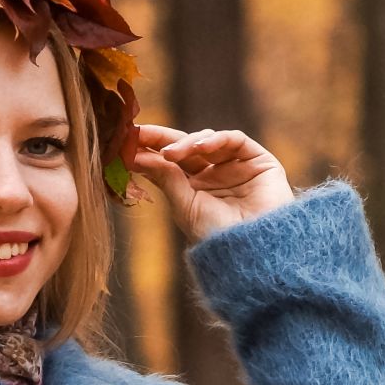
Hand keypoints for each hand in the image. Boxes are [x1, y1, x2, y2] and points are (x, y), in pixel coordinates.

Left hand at [128, 124, 293, 242]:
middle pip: (185, 147)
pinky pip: (234, 140)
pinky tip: (199, 148)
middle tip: (140, 134)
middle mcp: (215, 175)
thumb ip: (165, 177)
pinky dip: (216, 139)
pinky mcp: (258, 160)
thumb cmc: (218, 236)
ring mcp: (236, 166)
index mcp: (196, 189)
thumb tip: (136, 155)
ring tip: (170, 154)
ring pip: (207, 141)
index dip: (150, 149)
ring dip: (186, 142)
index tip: (127, 140)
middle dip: (162, 139)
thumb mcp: (185, 206)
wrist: (255, 251)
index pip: (169, 162)